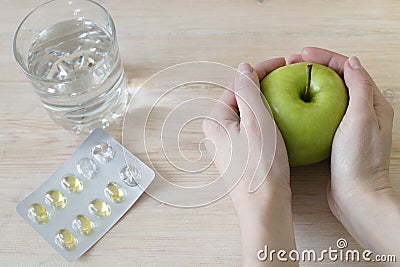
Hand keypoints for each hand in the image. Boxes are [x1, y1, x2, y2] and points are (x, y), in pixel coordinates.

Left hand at [202, 59, 296, 265]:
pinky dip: (268, 120)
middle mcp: (218, 132)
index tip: (283, 63)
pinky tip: (283, 120)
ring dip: (267, 102)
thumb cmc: (260, 166)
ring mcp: (229, 145)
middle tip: (287, 76)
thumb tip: (243, 68)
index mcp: (215, 121)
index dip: (261, 70)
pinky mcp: (241, 156)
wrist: (264, 208)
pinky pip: (254, 130)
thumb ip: (248, 91)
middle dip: (264, 85)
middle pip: (242, 99)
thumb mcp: (256, 121)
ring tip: (288, 94)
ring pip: (249, 114)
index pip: (238, 85)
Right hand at [289, 47, 398, 261]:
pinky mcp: (335, 135)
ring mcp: (347, 122)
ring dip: (308, 82)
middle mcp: (361, 109)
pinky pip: (319, 111)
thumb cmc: (361, 159)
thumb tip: (351, 61)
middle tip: (291, 63)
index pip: (348, 68)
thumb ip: (359, 87)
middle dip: (313, 67)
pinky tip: (291, 103)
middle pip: (335, 78)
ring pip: (325, 94)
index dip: (325, 57)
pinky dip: (305, 102)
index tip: (302, 54)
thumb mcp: (362, 118)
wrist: (356, 194)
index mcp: (372, 101)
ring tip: (288, 78)